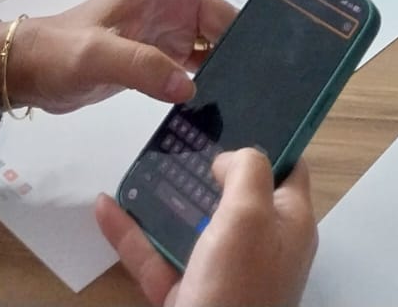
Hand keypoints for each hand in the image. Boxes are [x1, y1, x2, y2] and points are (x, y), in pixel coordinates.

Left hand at [4, 0, 312, 114]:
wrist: (26, 70)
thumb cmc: (58, 51)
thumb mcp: (95, 57)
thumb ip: (141, 69)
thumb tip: (192, 88)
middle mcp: (172, 3)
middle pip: (230, 8)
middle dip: (261, 26)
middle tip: (295, 53)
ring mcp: (167, 31)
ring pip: (219, 39)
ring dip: (239, 58)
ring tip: (269, 84)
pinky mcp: (158, 58)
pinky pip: (201, 63)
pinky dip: (217, 78)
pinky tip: (231, 101)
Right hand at [96, 149, 316, 306]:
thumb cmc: (238, 292)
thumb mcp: (251, 215)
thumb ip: (247, 170)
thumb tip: (230, 157)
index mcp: (290, 224)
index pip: (287, 168)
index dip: (267, 137)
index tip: (236, 109)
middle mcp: (259, 247)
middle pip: (233, 194)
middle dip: (204, 164)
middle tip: (178, 132)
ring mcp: (222, 274)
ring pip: (191, 223)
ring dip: (164, 194)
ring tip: (140, 162)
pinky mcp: (187, 297)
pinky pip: (157, 256)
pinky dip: (132, 233)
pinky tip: (108, 207)